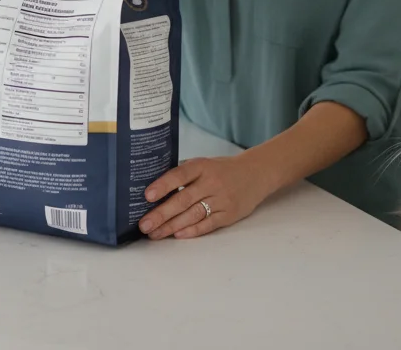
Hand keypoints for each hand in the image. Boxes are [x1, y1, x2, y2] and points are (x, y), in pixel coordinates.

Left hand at [138, 155, 273, 240]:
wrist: (256, 173)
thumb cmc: (222, 170)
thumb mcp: (204, 164)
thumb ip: (183, 175)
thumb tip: (153, 191)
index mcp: (202, 166)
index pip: (180, 175)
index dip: (163, 185)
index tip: (147, 196)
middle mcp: (212, 182)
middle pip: (183, 199)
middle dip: (161, 214)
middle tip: (144, 225)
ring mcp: (222, 199)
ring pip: (193, 214)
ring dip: (172, 226)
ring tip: (155, 234)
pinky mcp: (230, 214)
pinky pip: (208, 224)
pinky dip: (193, 230)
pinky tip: (178, 235)